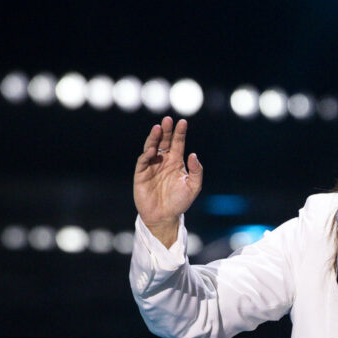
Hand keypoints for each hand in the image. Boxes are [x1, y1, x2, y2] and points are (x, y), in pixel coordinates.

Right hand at [133, 116, 203, 247]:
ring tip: (158, 128)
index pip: (177, 143)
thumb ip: (196, 171)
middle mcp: (163, 161)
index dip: (179, 133)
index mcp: (176, 162)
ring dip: (154, 138)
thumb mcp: (193, 187)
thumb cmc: (179, 202)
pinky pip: (143, 161)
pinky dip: (147, 154)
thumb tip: (193, 155)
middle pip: (164, 141)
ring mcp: (151, 166)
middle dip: (165, 131)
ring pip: (152, 147)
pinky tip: (152, 150)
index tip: (182, 122)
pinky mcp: (141, 174)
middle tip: (167, 120)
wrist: (164, 217)